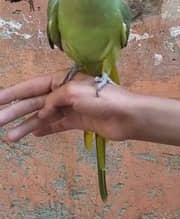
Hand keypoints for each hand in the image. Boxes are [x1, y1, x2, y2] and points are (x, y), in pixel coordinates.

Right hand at [0, 72, 134, 141]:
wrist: (128, 116)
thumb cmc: (103, 99)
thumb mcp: (74, 92)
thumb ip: (54, 100)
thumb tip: (42, 113)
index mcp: (62, 80)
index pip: (32, 86)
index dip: (13, 93)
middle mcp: (64, 92)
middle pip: (34, 102)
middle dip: (15, 111)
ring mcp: (71, 108)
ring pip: (43, 116)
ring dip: (26, 126)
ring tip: (10, 138)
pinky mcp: (79, 122)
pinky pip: (56, 126)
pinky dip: (44, 130)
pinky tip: (32, 135)